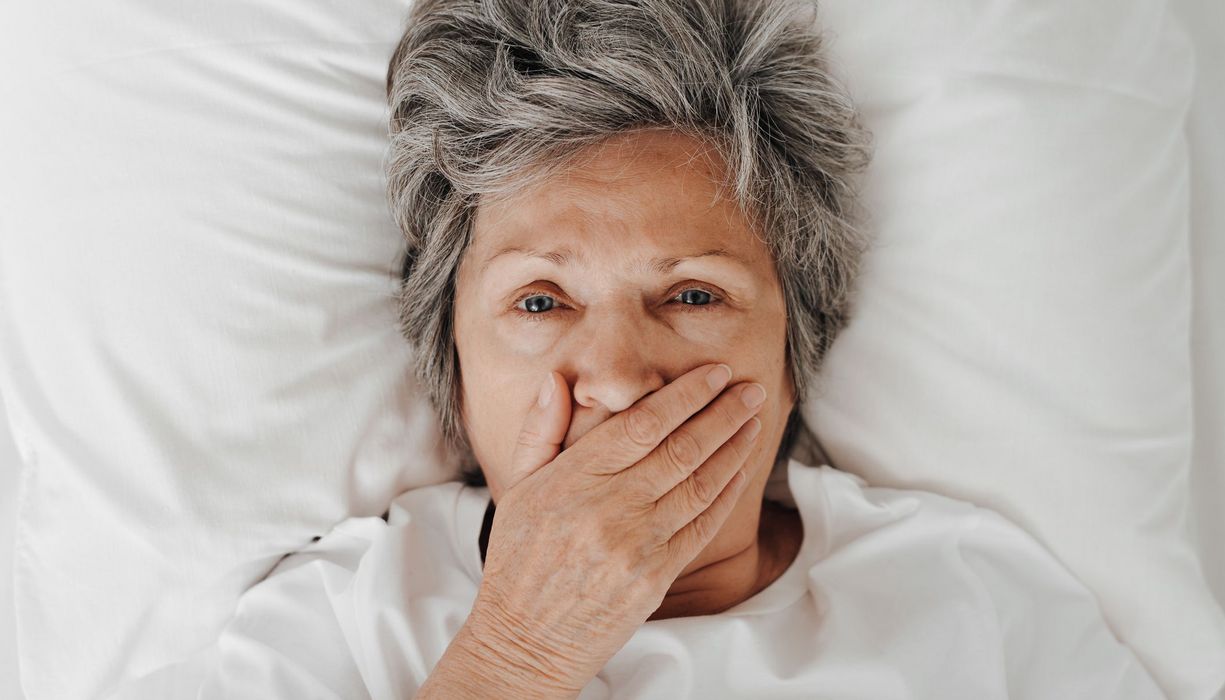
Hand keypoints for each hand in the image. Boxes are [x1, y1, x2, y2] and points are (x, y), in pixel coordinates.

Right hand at [470, 363, 765, 693]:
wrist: (525, 639)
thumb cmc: (520, 561)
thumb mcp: (516, 489)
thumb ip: (539, 431)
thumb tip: (557, 380)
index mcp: (572, 479)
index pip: (642, 424)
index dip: (686, 395)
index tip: (715, 373)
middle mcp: (608, 507)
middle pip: (681, 448)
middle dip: (724, 413)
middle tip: (752, 389)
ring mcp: (636, 544)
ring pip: (699, 484)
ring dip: (734, 448)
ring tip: (754, 421)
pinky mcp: (656, 576)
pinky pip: (702, 526)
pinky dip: (726, 494)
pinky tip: (740, 470)